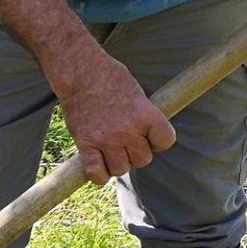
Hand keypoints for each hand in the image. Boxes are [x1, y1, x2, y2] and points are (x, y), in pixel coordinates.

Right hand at [52, 53, 176, 183]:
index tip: (150, 136)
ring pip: (121, 169)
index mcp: (145, 114)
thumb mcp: (137, 93)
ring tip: (112, 152)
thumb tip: (148, 137)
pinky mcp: (85, 144)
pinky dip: (99, 175)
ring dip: (118, 164)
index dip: (158, 141)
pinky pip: (96, 172)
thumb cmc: (110, 77)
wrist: (80, 72)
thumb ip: (144, 116)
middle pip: (143, 160)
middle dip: (137, 153)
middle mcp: (127, 130)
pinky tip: (99, 166)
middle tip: (127, 141)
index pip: (166, 142)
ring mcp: (106, 139)